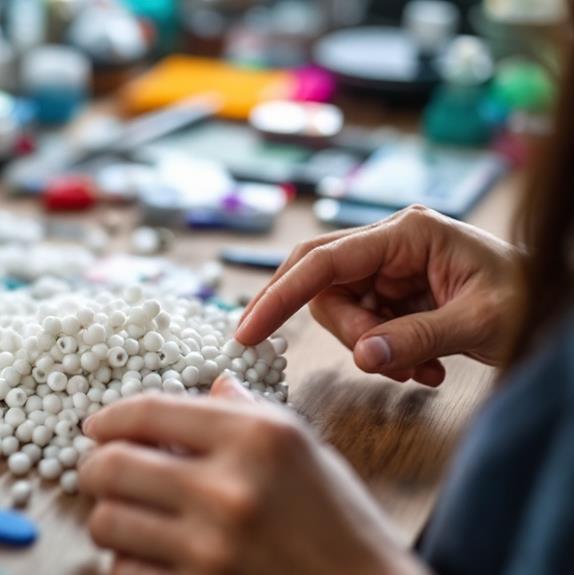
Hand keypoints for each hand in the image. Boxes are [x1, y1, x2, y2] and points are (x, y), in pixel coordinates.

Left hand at [78, 378, 427, 574]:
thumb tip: (212, 387)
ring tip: (127, 516)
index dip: (108, 418)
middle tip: (99, 473)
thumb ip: (248, 413)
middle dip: (93, 468)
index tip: (95, 427)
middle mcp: (230, 488)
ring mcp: (212, 547)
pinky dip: (127, 562)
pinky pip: (125, 570)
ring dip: (109, 518)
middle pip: (111, 466)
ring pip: (108, 522)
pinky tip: (148, 554)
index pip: (147, 411)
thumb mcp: (303, 448)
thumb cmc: (338, 521)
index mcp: (256, 437)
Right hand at [235, 205, 519, 385]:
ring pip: (340, 311)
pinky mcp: (393, 292)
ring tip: (420, 369)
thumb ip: (416, 338)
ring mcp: (390, 268)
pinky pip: (363, 326)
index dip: (279, 295)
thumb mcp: (479, 322)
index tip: (247, 330)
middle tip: (379, 361)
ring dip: (370, 349)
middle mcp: (390, 244)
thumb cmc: (531, 299)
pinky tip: (426, 366)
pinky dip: (384, 354)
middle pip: (324, 286)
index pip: (324, 260)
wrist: (559, 306)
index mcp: (408, 233)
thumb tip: (363, 358)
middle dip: (344, 330)